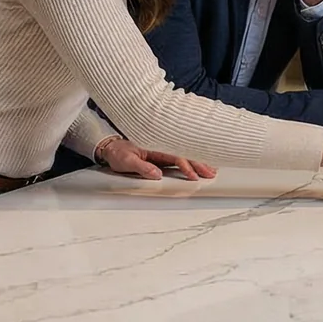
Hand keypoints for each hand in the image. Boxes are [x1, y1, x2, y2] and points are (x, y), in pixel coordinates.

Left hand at [96, 137, 217, 181]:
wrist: (110, 147)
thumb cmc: (117, 153)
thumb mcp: (126, 161)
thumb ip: (141, 167)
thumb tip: (157, 174)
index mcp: (156, 145)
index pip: (176, 155)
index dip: (186, 166)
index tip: (194, 176)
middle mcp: (162, 145)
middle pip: (185, 153)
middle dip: (200, 163)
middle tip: (212, 173)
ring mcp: (163, 149)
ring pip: (186, 154)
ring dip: (199, 161)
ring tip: (212, 169)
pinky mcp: (162, 154)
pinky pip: (181, 157)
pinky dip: (192, 161)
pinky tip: (200, 165)